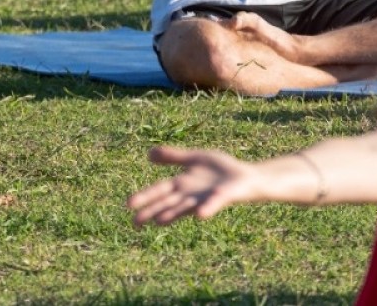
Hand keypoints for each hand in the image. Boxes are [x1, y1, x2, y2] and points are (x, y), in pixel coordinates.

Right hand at [128, 146, 262, 225]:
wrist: (249, 177)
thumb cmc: (222, 170)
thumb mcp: (195, 158)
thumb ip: (173, 156)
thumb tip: (148, 153)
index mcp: (182, 184)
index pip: (159, 190)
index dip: (144, 197)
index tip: (128, 205)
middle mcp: (191, 194)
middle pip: (167, 203)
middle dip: (152, 212)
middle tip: (135, 223)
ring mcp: (206, 197)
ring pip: (186, 207)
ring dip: (173, 214)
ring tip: (159, 221)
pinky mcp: (223, 196)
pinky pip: (214, 203)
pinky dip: (207, 208)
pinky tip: (200, 214)